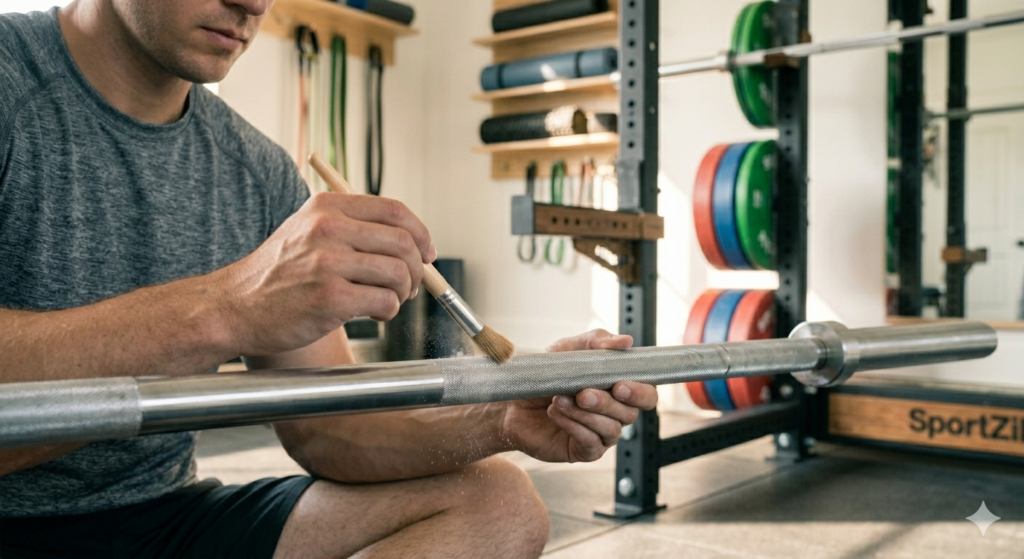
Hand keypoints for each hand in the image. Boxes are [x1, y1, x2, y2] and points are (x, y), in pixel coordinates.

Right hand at [215, 192, 434, 355]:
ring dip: (404, 293)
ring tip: (389, 301)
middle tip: (410, 286)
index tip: (427, 253)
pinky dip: (388, 311)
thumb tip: (413, 242)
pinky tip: (373, 314)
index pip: (395, 210)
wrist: (233, 307)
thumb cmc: (278, 274)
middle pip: (404, 243)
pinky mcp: (330, 298)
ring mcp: (328, 263)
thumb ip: (353, 227)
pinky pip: (385, 302)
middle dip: (418, 269)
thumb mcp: (308, 231)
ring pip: (399, 273)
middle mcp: (328, 229)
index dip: (421, 233)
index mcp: (327, 207)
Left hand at [501, 330, 658, 462]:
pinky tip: (556, 412)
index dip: (640, 392)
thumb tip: (626, 341)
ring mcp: (601, 434)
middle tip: (583, 393)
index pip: (646, 394)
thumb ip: (597, 341)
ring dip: (585, 413)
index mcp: (618, 389)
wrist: (514, 399)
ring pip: (611, 429)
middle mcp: (615, 413)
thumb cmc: (546, 374)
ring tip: (560, 399)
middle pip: (629, 413)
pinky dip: (574, 426)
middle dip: (607, 403)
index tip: (620, 385)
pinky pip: (591, 443)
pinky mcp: (584, 450)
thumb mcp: (568, 350)